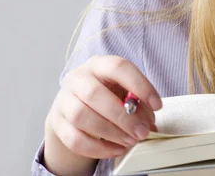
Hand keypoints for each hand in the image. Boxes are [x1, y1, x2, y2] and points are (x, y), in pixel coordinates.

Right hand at [45, 55, 161, 159]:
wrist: (76, 105)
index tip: (157, 105)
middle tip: (142, 132)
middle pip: (95, 94)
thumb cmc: (108, 94)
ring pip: (81, 117)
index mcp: (100, 64)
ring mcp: (63, 99)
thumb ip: (139, 103)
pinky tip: (116, 149)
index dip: (140, 86)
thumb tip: (148, 123)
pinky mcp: (57, 122)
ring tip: (130, 141)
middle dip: (123, 117)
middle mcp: (78, 78)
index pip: (119, 67)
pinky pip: (74, 139)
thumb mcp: (125, 91)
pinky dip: (98, 149)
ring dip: (110, 133)